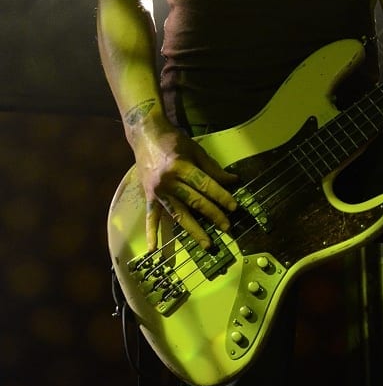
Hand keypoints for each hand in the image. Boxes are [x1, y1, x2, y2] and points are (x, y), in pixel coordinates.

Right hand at [131, 119, 238, 250]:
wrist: (145, 135)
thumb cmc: (173, 140)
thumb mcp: (195, 150)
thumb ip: (212, 168)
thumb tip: (232, 180)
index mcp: (180, 166)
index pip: (205, 185)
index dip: (221, 196)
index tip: (234, 207)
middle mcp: (168, 181)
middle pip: (194, 201)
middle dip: (212, 214)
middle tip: (227, 227)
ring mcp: (157, 191)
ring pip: (177, 214)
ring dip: (193, 230)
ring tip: (206, 243)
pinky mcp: (149, 197)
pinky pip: (151, 217)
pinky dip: (152, 233)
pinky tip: (154, 249)